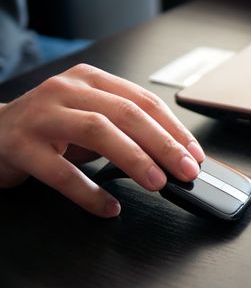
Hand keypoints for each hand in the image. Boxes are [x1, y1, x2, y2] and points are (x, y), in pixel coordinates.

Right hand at [0, 64, 205, 217]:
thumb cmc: (50, 127)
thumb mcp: (91, 118)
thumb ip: (125, 130)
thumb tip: (171, 157)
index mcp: (92, 80)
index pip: (143, 101)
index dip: (173, 128)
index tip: (194, 153)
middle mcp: (68, 89)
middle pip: (127, 113)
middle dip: (163, 144)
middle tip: (185, 170)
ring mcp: (42, 114)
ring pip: (98, 131)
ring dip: (134, 159)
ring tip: (157, 183)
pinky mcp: (20, 144)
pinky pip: (60, 172)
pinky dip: (89, 192)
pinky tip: (109, 207)